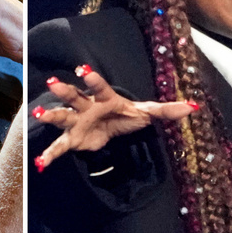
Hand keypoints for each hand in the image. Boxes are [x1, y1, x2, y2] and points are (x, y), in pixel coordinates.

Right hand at [31, 66, 197, 169]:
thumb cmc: (124, 114)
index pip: (99, 86)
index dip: (92, 79)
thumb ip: (167, 110)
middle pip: (75, 97)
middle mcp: (88, 106)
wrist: (107, 128)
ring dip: (51, 116)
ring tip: (39, 114)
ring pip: (62, 117)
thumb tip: (193, 107)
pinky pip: (59, 147)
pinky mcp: (72, 140)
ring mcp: (77, 123)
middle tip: (53, 83)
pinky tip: (39, 163)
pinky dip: (49, 155)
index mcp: (105, 98)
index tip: (83, 69)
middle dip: (65, 91)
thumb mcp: (146, 113)